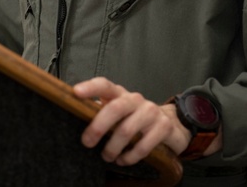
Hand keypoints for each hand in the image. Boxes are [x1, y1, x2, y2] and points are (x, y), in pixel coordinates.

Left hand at [74, 77, 191, 165]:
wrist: (171, 123)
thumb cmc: (135, 118)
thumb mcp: (119, 111)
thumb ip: (101, 111)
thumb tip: (77, 115)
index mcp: (120, 94)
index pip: (104, 85)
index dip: (90, 87)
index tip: (76, 92)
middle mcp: (136, 99)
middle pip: (115, 108)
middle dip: (98, 127)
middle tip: (87, 142)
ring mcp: (151, 112)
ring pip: (126, 130)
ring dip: (112, 147)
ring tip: (106, 157)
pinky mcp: (163, 127)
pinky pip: (143, 146)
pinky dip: (129, 157)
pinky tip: (123, 160)